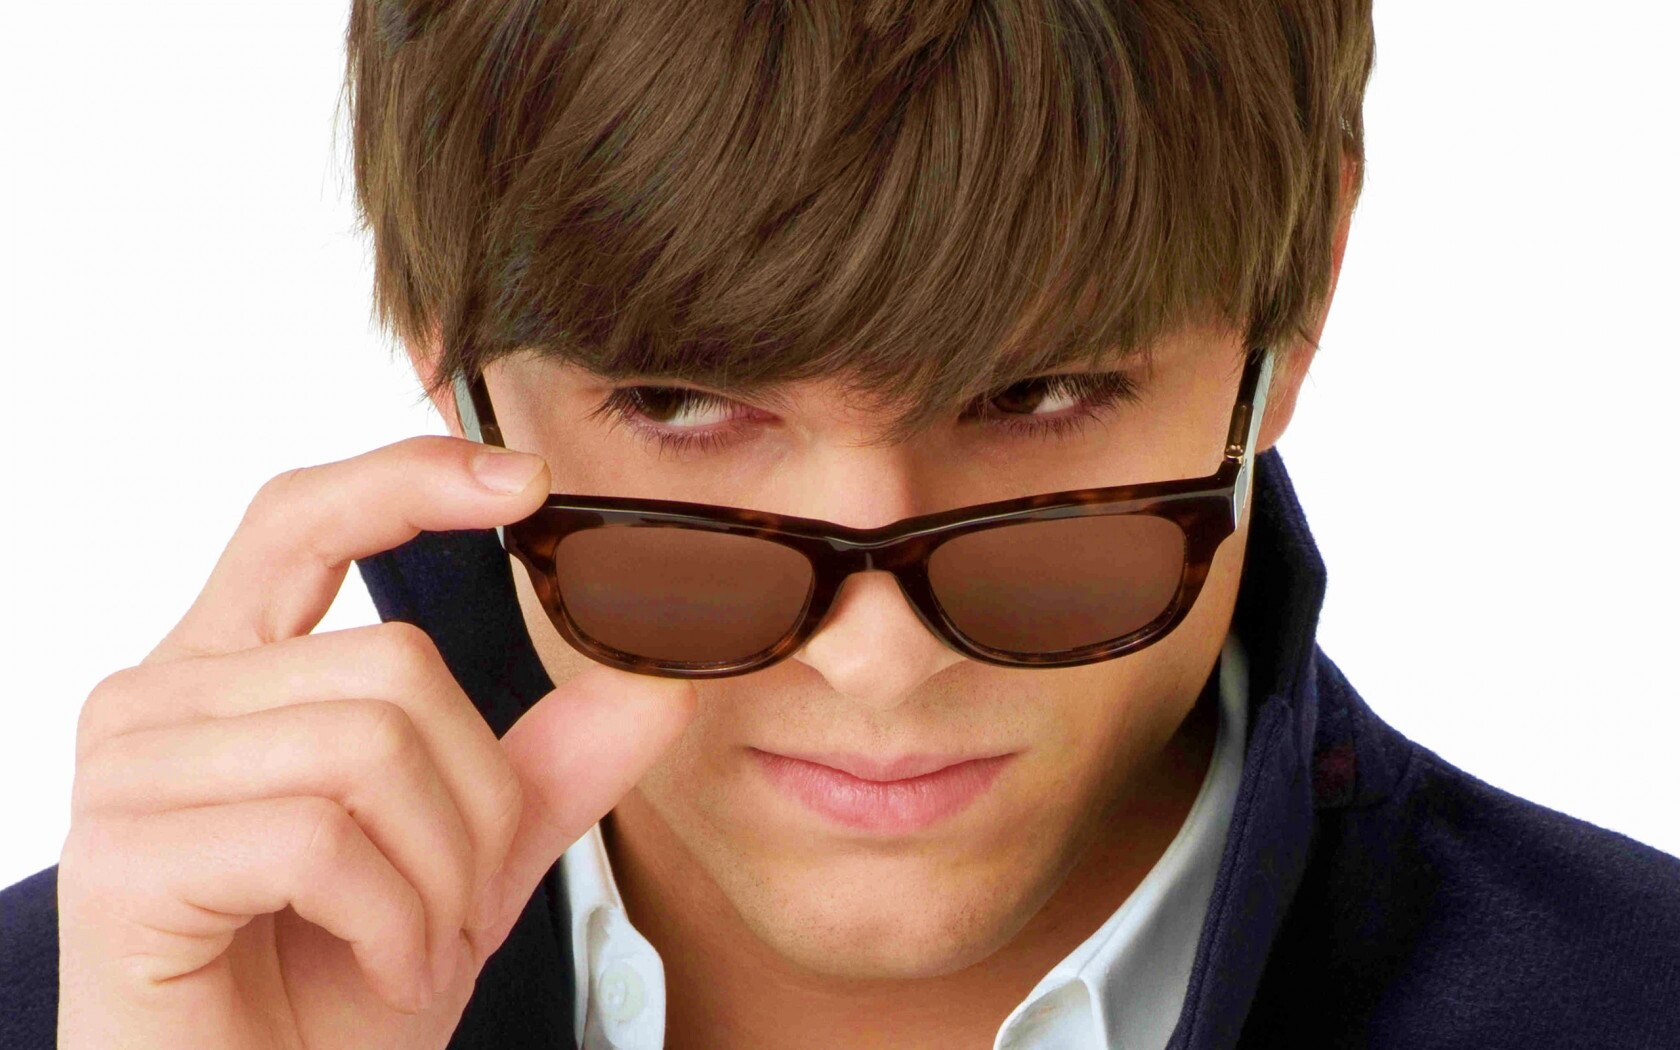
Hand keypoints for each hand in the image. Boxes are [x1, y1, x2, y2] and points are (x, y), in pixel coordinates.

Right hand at [56, 435, 696, 1049]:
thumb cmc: (330, 988)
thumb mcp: (465, 859)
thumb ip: (545, 766)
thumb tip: (657, 680)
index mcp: (228, 670)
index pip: (302, 517)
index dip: (409, 479)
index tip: (526, 485)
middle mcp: (159, 698)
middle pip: (394, 662)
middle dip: (474, 803)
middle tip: (458, 907)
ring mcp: (128, 772)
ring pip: (370, 746)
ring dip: (440, 876)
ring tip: (414, 946)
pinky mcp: (121, 858)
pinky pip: (323, 840)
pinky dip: (392, 922)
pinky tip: (376, 970)